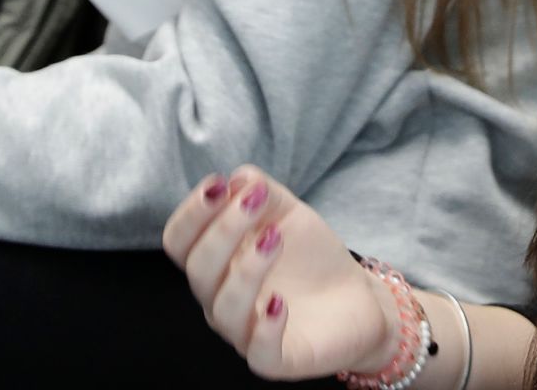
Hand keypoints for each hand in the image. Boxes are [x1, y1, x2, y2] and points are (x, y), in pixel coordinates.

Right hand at [163, 167, 401, 380]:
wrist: (357, 299)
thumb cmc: (311, 258)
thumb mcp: (288, 214)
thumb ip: (262, 192)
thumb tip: (238, 178)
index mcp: (216, 262)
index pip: (180, 241)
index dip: (192, 213)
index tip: (218, 184)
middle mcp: (221, 298)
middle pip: (198, 269)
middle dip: (223, 229)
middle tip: (254, 201)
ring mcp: (246, 331)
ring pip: (223, 308)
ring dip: (246, 269)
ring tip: (275, 238)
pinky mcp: (277, 358)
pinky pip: (259, 353)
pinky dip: (265, 328)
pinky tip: (279, 302)